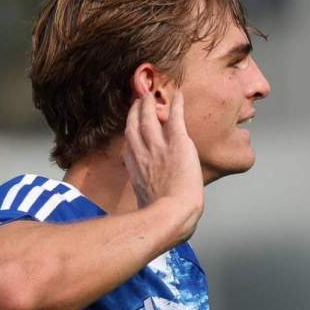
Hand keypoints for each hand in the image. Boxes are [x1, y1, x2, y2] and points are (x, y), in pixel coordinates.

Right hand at [122, 90, 203, 238]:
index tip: (132, 123)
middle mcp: (143, 153)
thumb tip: (146, 200)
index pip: (129, 143)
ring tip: (152, 94)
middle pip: (134, 125)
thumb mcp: (143, 202)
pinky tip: (179, 95)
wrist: (172, 213)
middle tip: (139, 100)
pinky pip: (175, 118)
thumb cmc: (161, 215)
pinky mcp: (177, 143)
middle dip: (135, 111)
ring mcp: (159, 146)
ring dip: (150, 103)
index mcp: (135, 168)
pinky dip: (177, 105)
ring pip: (150, 117)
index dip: (130, 130)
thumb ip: (143, 193)